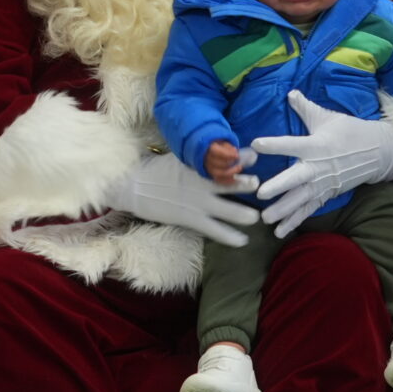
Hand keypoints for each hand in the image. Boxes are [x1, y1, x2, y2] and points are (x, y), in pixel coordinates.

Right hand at [106, 155, 259, 247]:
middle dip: (245, 184)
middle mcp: (202, 183)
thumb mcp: (180, 157)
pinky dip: (230, 236)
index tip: (255, 155)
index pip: (223, 160)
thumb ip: (200, 157)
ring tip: (257, 217)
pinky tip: (243, 241)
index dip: (240, 158)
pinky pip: (215, 230)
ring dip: (244, 214)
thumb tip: (221, 150)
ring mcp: (198, 202)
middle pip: (229, 183)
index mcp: (198, 165)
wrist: (135, 187)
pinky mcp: (191, 219)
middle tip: (258, 184)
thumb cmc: (158, 170)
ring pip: (228, 210)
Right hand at [204, 141, 249, 183]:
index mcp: (210, 149)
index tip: (237, 156)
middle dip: (230, 164)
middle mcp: (207, 159)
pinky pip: (219, 180)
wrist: (210, 152)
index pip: (217, 152)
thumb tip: (234, 152)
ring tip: (238, 170)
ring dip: (230, 173)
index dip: (228, 155)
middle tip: (239, 164)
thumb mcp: (224, 143)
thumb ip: (229, 147)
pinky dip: (228, 181)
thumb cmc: (219, 147)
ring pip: (218, 174)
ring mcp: (209, 168)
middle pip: (218, 164)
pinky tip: (235, 179)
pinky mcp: (211, 175)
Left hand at [247, 92, 392, 238]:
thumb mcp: (327, 117)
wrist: (378, 152)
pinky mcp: (327, 194)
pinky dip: (295, 221)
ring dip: (284, 210)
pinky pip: (309, 209)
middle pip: (297, 178)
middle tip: (261, 194)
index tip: (256, 144)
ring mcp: (323, 183)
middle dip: (279, 186)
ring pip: (301, 198)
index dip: (274, 144)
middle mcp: (318, 166)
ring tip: (266, 219)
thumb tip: (290, 93)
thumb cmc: (350, 131)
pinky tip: (280, 231)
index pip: (292, 143)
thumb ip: (305, 108)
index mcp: (316, 145)